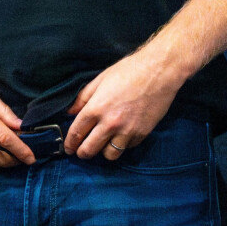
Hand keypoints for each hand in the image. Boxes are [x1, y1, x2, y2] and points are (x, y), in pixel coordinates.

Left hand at [63, 45, 181, 160]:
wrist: (158, 71)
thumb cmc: (129, 70)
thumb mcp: (101, 79)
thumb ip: (83, 97)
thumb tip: (70, 112)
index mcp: (97, 107)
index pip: (76, 132)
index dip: (70, 142)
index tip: (68, 147)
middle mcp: (110, 123)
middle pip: (89, 149)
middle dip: (82, 153)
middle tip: (80, 152)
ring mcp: (127, 131)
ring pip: (109, 155)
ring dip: (103, 151)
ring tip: (102, 145)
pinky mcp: (142, 134)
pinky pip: (127, 148)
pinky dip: (122, 144)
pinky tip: (120, 135)